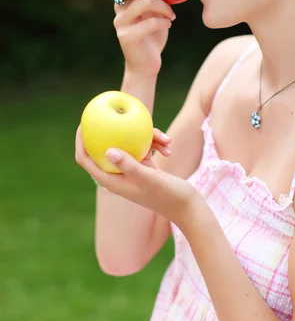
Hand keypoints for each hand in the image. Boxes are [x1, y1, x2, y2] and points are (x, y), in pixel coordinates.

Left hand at [75, 126, 201, 229]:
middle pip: (105, 149)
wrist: (187, 208)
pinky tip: (168, 145)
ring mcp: (132, 171)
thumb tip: (108, 150)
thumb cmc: (169, 196)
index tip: (83, 124)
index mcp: (113, 181)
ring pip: (130, 146)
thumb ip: (130, 165)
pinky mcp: (145, 168)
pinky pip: (144, 148)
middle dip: (108, 132)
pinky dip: (155, 145)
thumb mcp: (150, 179)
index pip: (87, 161)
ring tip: (164, 138)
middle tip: (106, 113)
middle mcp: (119, 176)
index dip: (80, 142)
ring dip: (147, 139)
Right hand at [114, 0, 176, 77]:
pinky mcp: (126, 36)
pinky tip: (170, 22)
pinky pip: (150, 22)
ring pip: (144, 0)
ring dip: (164, 4)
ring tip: (172, 12)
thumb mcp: (160, 8)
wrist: (146, 64)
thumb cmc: (156, 32)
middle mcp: (118, 5)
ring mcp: (120, 21)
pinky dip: (164, 20)